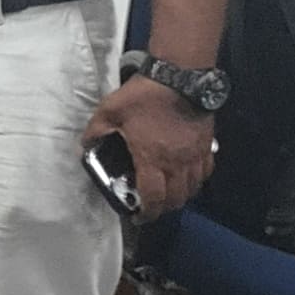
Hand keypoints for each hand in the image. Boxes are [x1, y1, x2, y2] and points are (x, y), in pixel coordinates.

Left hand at [86, 75, 215, 218]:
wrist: (180, 77)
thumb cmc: (144, 96)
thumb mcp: (109, 111)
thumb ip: (96, 131)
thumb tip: (87, 146)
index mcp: (152, 158)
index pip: (153, 197)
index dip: (146, 213)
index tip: (138, 217)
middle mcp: (177, 163)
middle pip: (176, 199)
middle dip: (162, 208)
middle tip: (150, 206)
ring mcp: (195, 155)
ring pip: (193, 188)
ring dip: (180, 197)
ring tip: (166, 194)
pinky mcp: (207, 145)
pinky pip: (205, 171)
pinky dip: (196, 180)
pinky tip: (186, 176)